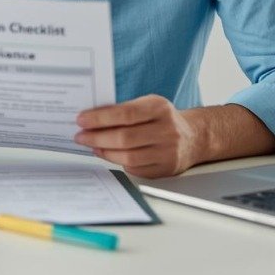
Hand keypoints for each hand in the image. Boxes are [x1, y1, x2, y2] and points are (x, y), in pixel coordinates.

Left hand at [74, 94, 200, 178]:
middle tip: (81, 136)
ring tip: (92, 146)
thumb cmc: (163, 119)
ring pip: (128, 157)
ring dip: (104, 152)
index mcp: (160, 108)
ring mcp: (167, 152)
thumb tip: (91, 119)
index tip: (81, 120)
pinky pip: (135, 169)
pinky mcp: (165, 169)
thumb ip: (124, 110)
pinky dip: (118, 162)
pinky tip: (108, 155)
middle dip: (97, 137)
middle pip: (124, 138)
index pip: (125, 113)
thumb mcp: (148, 105)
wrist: (193, 137)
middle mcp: (166, 130)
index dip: (100, 118)